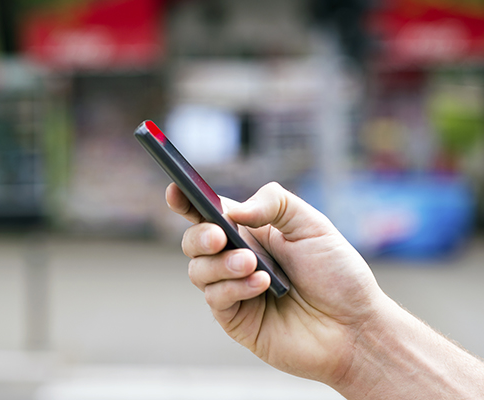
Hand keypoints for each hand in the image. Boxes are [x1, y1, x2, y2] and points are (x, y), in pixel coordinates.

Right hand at [166, 182, 388, 385]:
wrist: (355, 326)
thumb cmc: (338, 274)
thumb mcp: (312, 225)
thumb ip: (274, 204)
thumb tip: (233, 210)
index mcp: (251, 231)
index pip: (209, 212)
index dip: (186, 201)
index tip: (174, 190)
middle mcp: (236, 258)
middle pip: (194, 241)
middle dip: (200, 236)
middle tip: (219, 236)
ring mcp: (233, 289)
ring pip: (198, 270)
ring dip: (222, 265)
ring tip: (253, 266)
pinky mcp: (235, 318)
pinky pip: (215, 298)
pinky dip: (234, 288)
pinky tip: (263, 286)